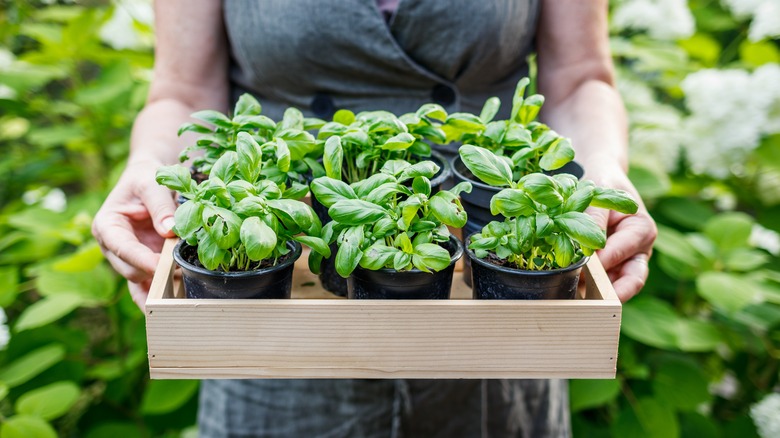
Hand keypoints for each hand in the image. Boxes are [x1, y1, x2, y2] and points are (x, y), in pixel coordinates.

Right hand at [92, 160, 176, 309]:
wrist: (148, 180)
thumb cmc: (146, 179)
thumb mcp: (152, 184)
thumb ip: (161, 206)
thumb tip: (170, 231)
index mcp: (107, 226)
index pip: (123, 248)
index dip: (142, 259)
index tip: (162, 267)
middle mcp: (112, 247)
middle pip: (131, 269)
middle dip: (155, 275)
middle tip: (183, 278)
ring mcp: (127, 258)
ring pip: (140, 281)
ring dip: (160, 288)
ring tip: (182, 297)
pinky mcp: (142, 264)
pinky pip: (147, 286)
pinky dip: (160, 295)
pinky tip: (173, 307)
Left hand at [584, 165, 656, 301]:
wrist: (603, 182)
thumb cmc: (604, 187)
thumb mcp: (599, 196)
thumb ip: (593, 221)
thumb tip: (587, 250)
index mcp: (642, 229)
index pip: (622, 251)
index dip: (602, 262)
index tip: (583, 269)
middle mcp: (639, 250)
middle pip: (633, 279)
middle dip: (614, 293)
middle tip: (593, 305)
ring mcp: (626, 262)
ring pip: (618, 286)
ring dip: (600, 296)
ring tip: (579, 305)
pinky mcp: (612, 268)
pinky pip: (604, 284)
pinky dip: (591, 291)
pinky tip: (573, 296)